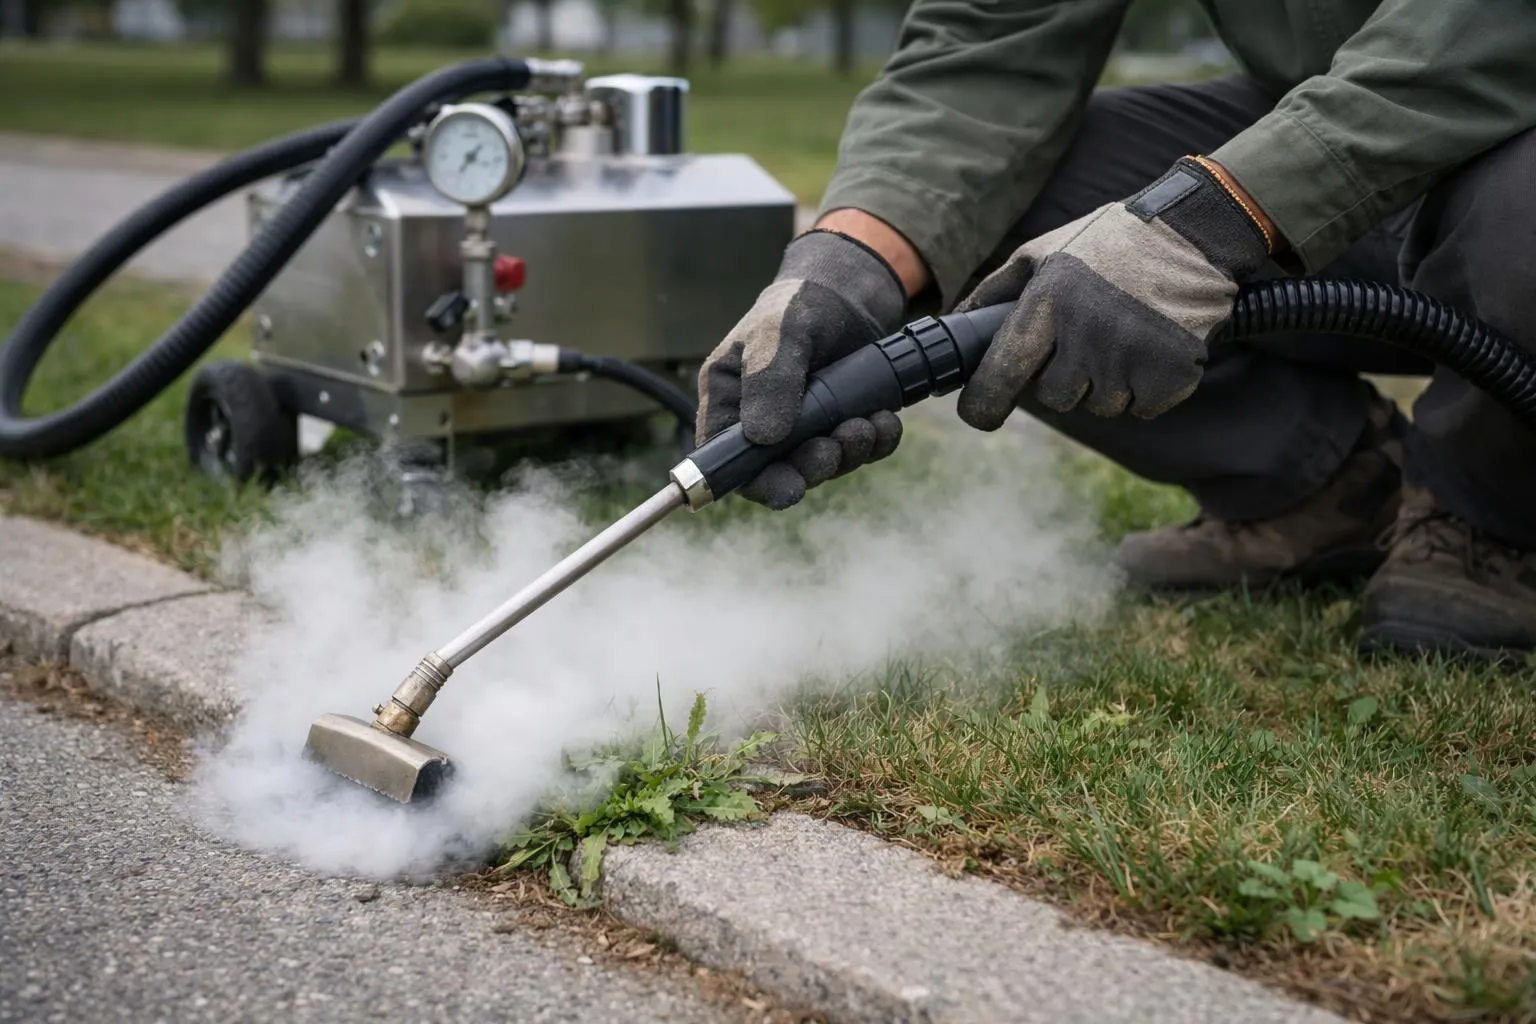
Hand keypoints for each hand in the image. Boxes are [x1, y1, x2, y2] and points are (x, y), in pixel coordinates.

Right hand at [697, 229, 908, 508]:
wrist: (849, 294)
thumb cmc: (799, 305)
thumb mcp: (779, 332)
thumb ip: (769, 379)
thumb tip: (764, 437)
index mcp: (727, 401)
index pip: (725, 459)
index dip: (753, 482)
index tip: (788, 487)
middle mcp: (760, 423)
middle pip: (776, 474)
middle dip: (811, 469)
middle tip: (833, 448)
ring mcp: (802, 430)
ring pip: (822, 467)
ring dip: (847, 453)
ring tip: (864, 423)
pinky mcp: (838, 427)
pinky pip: (858, 453)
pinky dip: (874, 442)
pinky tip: (883, 419)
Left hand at [955, 156, 1273, 427]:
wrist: (1198, 232)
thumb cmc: (1110, 243)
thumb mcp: (1044, 251)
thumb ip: (995, 292)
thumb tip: (954, 327)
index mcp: (1049, 302)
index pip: (1001, 375)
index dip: (983, 404)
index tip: (980, 413)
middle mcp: (1087, 333)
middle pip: (1055, 399)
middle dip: (1063, 380)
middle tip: (1085, 340)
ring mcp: (1132, 357)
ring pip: (1100, 406)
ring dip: (1106, 383)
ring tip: (1122, 335)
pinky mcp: (1172, 374)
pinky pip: (1142, 408)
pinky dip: (1145, 388)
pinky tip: (1151, 347)